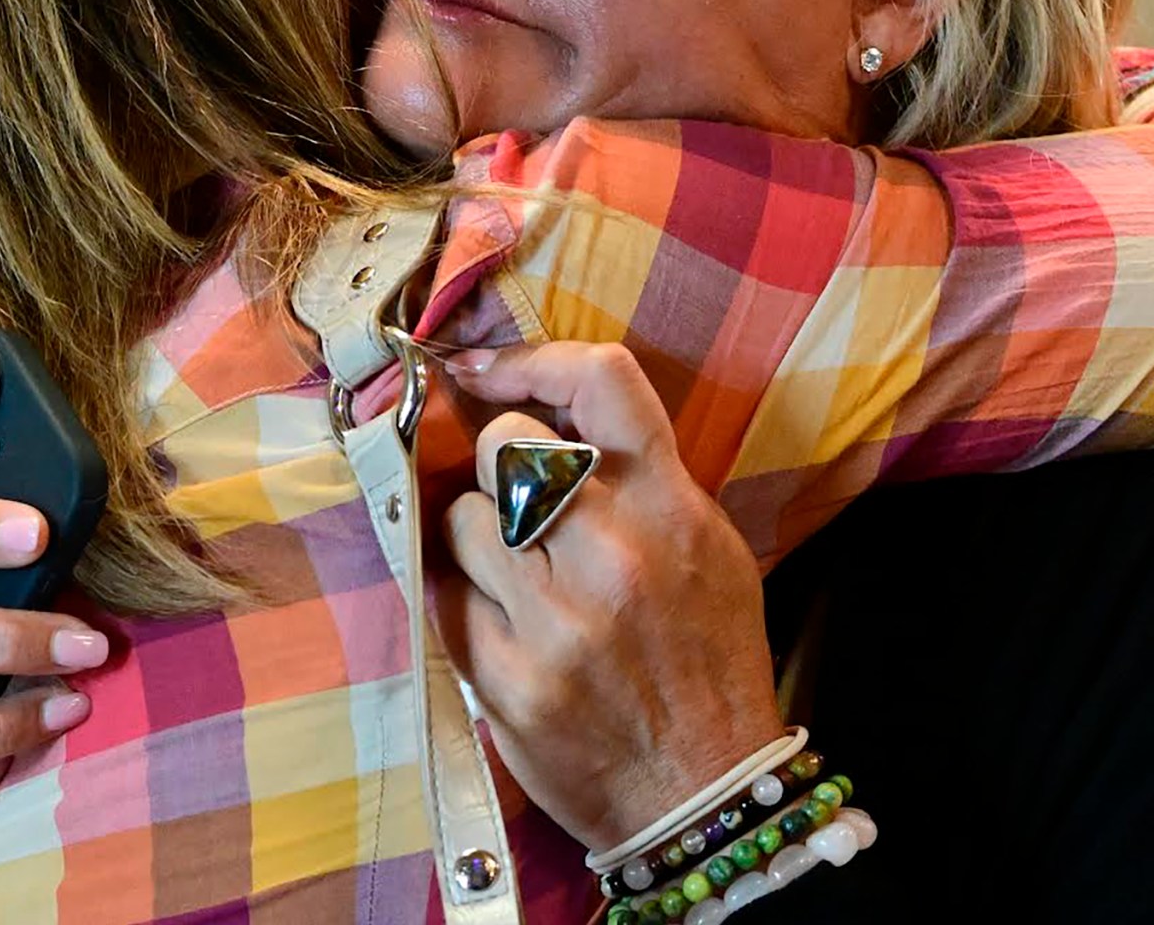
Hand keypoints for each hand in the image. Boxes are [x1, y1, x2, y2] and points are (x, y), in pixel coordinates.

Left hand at [434, 343, 784, 852]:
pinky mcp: (504, 676)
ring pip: (461, 517)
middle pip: (506, 444)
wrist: (702, 795)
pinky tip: (502, 627)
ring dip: (474, 537)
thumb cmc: (705, 665)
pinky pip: (445, 596)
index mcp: (671, 510)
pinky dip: (463, 602)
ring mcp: (554, 617)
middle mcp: (613, 553)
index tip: (482, 370)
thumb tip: (549, 419)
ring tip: (515, 577)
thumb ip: (639, 482)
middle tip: (518, 507)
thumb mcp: (708, 553)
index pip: (601, 381)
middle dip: (498, 466)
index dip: (531, 359)